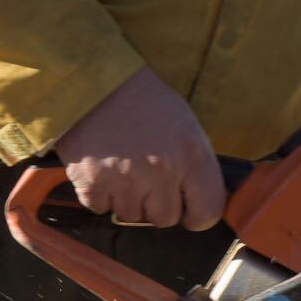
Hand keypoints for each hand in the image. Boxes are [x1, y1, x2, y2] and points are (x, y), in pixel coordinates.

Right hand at [54, 66, 224, 230]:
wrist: (94, 81)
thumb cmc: (143, 101)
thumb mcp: (185, 124)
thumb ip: (195, 165)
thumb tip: (199, 199)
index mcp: (190, 155)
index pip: (207, 211)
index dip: (198, 215)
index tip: (188, 210)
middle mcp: (161, 172)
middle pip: (166, 218)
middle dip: (156, 203)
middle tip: (145, 176)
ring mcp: (125, 181)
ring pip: (131, 216)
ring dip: (127, 198)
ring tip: (121, 166)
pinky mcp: (92, 184)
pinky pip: (101, 208)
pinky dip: (100, 194)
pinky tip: (101, 168)